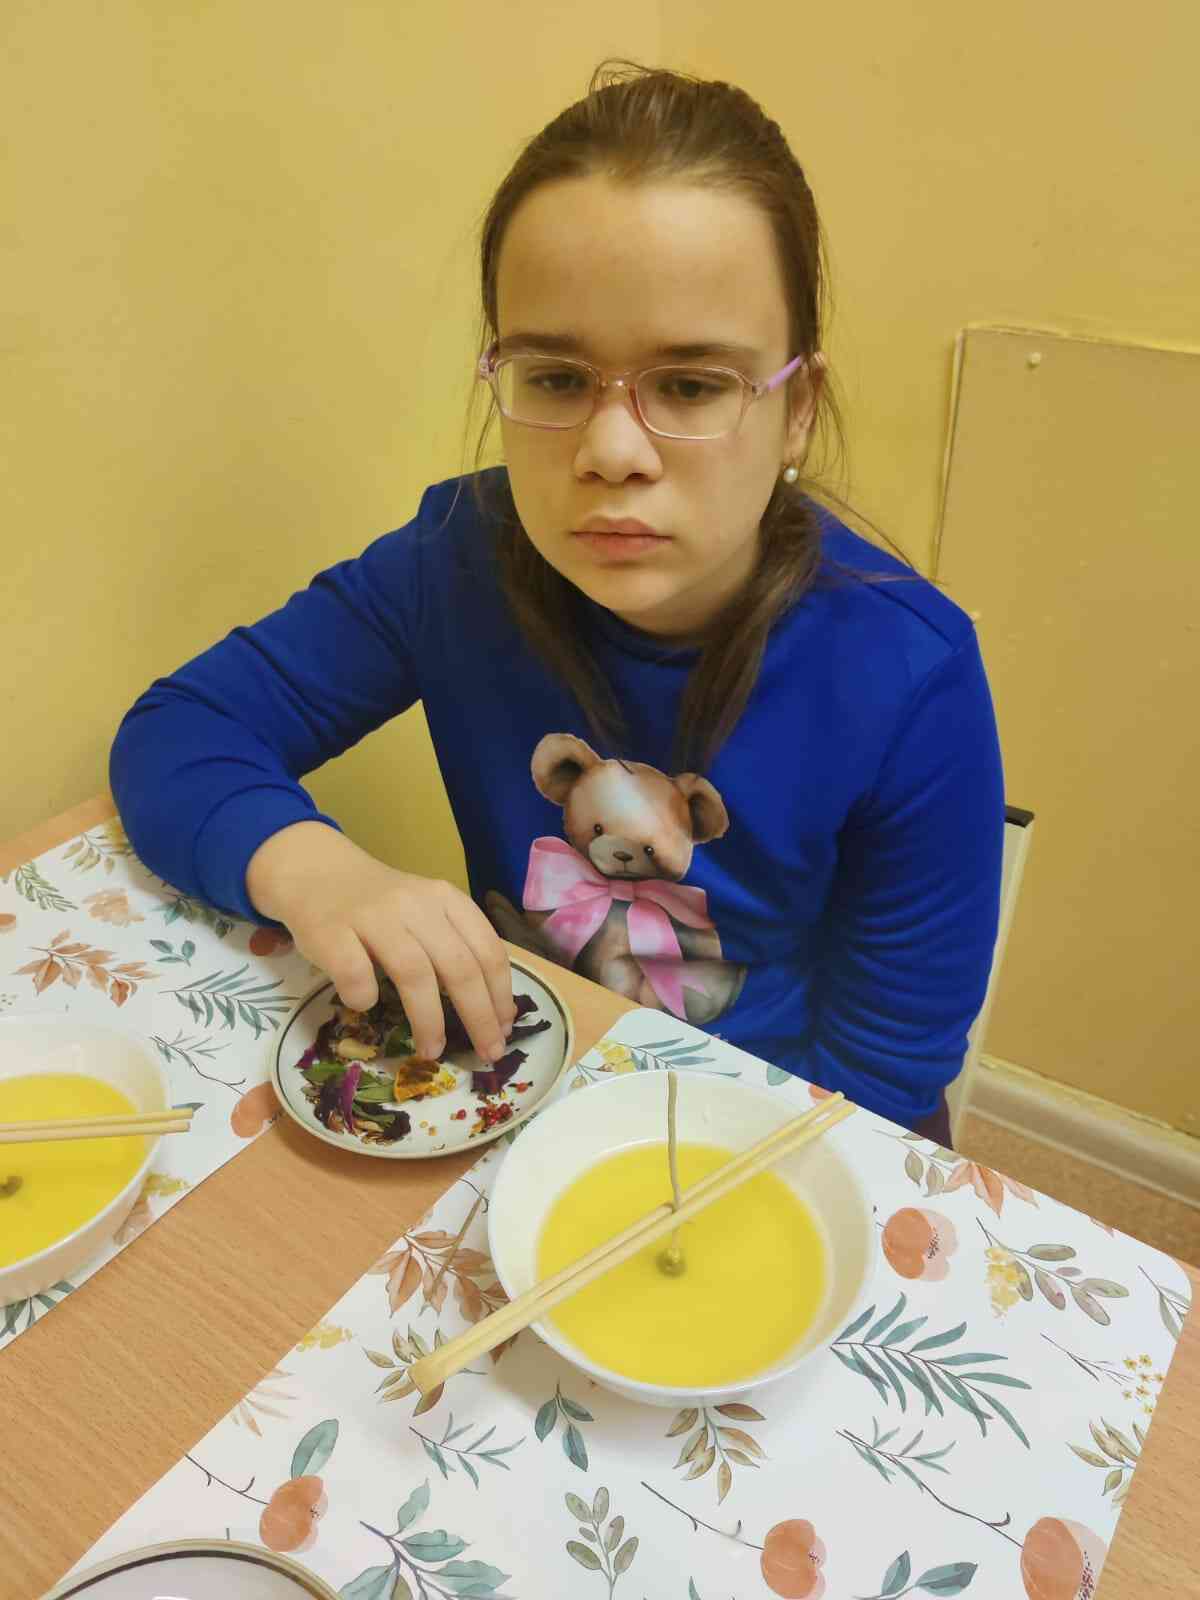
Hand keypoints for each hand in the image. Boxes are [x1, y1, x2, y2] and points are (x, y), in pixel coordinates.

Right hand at [246, 822, 515, 1060]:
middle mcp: (414, 904)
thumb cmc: (378, 905)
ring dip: (429, 1020)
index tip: (505, 1028)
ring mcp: (372, 916)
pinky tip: (365, 1005)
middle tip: (486, 1052)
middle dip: (479, 1016)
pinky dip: (365, 998)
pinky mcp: (331, 932)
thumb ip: (453, 945)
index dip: (500, 994)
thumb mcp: (424, 912)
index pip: (487, 950)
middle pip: (458, 966)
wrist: (315, 871)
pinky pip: (356, 975)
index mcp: (445, 899)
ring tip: (432, 1050)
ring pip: (413, 973)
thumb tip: (490, 1009)